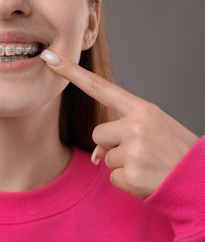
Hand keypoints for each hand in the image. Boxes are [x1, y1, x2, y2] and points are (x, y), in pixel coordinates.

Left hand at [41, 50, 198, 197]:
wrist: (200, 179)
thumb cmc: (174, 150)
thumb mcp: (153, 128)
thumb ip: (123, 130)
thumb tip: (97, 155)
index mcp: (142, 109)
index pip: (101, 87)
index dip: (73, 74)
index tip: (51, 59)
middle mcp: (136, 126)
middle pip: (97, 133)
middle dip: (110, 144)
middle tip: (140, 150)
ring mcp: (134, 151)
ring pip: (104, 157)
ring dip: (121, 164)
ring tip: (148, 164)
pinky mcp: (132, 175)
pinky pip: (112, 178)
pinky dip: (126, 182)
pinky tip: (146, 178)